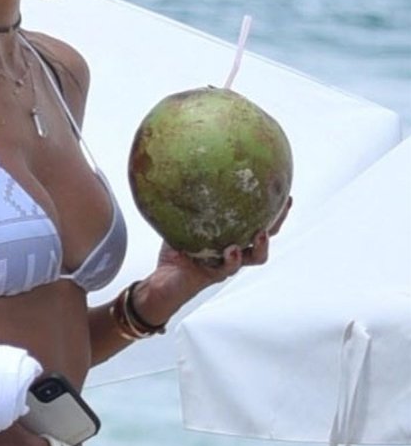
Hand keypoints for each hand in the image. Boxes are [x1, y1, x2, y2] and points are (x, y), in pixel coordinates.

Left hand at [140, 196, 292, 319]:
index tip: (282, 186)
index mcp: (231, 233)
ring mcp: (228, 263)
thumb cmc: (173, 247)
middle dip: (278, 220)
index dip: (272, 204)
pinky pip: (229, 268)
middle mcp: (236, 248)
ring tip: (261, 233)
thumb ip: (186, 199)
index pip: (257, 217)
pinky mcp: (216, 274)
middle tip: (284, 204)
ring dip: (262, 246)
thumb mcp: (178, 218)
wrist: (160, 279)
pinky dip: (232, 260)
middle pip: (266, 235)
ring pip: (256, 256)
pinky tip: (232, 250)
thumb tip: (181, 167)